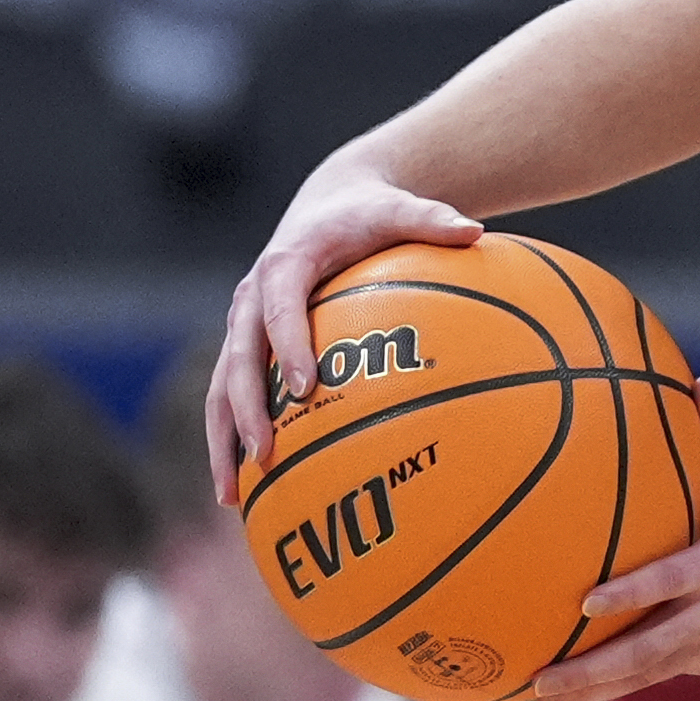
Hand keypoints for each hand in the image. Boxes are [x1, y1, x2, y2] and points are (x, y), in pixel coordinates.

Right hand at [210, 169, 485, 496]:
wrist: (329, 205)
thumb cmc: (371, 213)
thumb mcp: (402, 208)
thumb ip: (434, 219)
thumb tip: (477, 231)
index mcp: (285, 264)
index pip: (280, 307)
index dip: (290, 345)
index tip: (307, 388)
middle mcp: (251, 297)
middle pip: (239, 358)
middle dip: (247, 409)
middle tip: (265, 455)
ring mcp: (242, 326)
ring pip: (222, 387)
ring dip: (223, 440)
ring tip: (232, 495)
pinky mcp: (245, 347)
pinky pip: (230, 397)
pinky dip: (230, 441)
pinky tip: (242, 491)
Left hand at [532, 380, 699, 700]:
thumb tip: (696, 382)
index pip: (674, 580)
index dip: (631, 593)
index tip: (586, 603)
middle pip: (648, 648)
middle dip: (591, 669)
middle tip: (537, 680)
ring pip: (649, 673)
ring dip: (595, 689)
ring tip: (542, 699)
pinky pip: (664, 674)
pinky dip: (623, 685)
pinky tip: (582, 692)